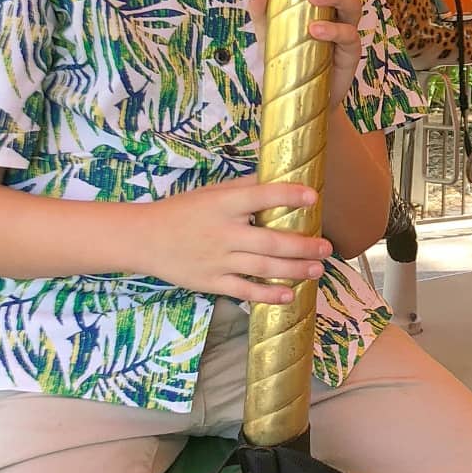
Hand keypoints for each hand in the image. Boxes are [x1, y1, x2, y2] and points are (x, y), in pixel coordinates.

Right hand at [139, 178, 330, 303]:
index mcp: (223, 204)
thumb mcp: (211, 193)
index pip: (261, 196)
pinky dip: (268, 294)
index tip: (313, 196)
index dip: (288, 195)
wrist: (144, 238)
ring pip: (264, 266)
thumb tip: (278, 177)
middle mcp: (223, 232)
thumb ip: (244, 187)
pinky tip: (289, 295)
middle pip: (270, 240)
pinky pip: (245, 290)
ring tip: (317, 269)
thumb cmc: (182, 211)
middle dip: (303, 245)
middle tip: (327, 247)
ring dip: (294, 269)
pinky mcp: (212, 282)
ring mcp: (218, 260)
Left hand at [247, 0, 364, 108]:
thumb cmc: (286, 63)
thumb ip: (263, 10)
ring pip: (353, 2)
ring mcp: (346, 30)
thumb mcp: (267, 34)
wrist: (296, 104)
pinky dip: (332, 31)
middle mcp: (338, 9)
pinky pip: (348, 37)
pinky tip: (315, 28)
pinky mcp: (349, 55)